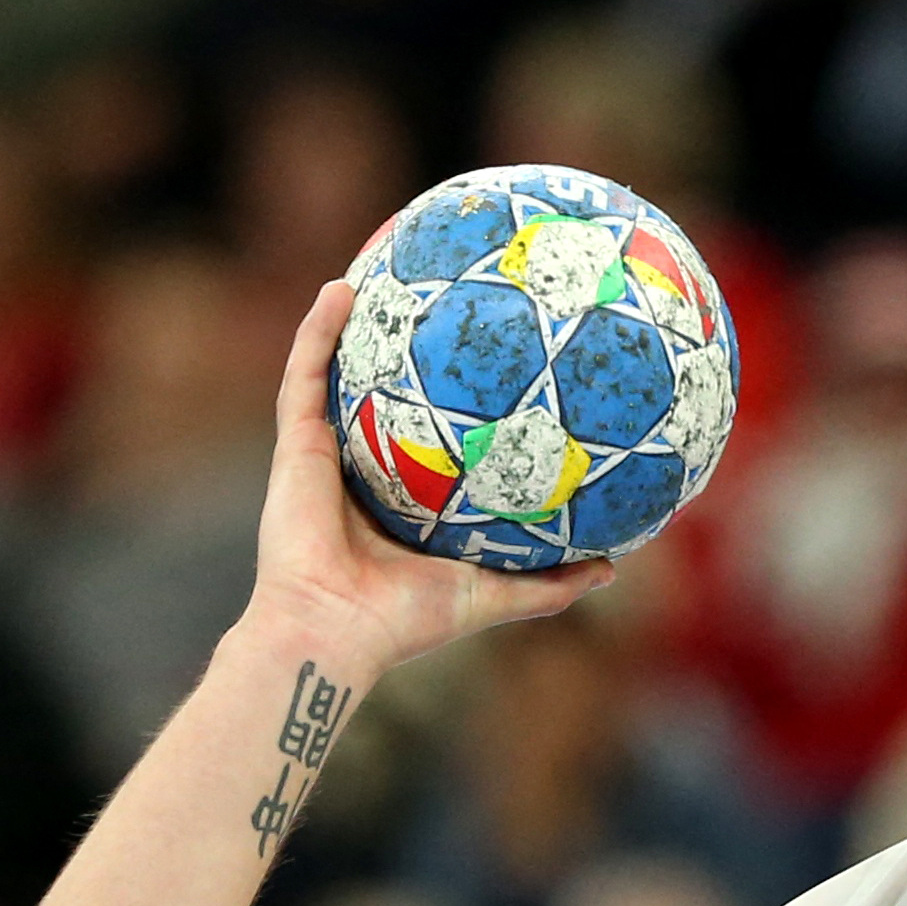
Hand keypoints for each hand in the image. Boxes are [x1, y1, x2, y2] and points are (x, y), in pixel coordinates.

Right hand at [246, 281, 617, 681]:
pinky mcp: (293, 443)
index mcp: (400, 503)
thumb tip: (613, 568)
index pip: (427, 444)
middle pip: (382, 400)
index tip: (489, 370)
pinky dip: (318, 329)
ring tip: (383, 275)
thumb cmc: (407, 620)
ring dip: (354, 324)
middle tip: (438, 307)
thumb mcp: (493, 594)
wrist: (337, 630)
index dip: (450, 408)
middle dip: (400, 355)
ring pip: (337, 373)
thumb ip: (548, 583)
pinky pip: (305, 373)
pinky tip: (341, 288)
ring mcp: (323, 454)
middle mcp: (361, 472)